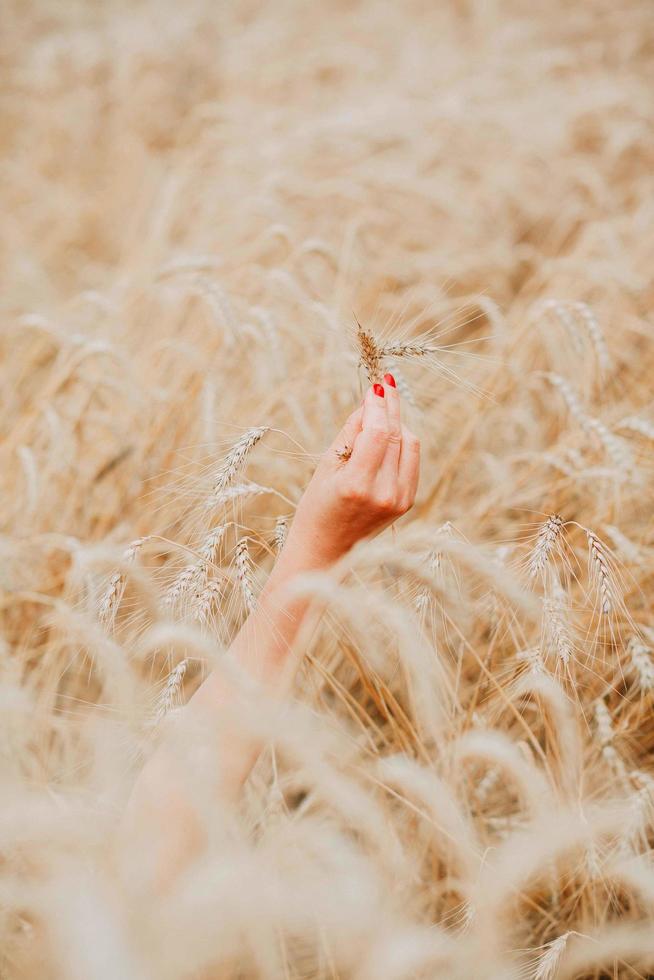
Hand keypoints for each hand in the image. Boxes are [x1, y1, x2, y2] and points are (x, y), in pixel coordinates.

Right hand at [284, 374, 420, 568]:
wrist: (326, 549)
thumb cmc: (318, 505)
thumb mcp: (326, 466)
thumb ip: (351, 432)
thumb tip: (371, 402)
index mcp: (357, 485)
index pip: (377, 433)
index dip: (378, 406)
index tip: (376, 385)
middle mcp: (384, 493)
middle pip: (396, 435)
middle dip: (390, 408)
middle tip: (384, 386)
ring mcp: (400, 499)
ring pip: (409, 444)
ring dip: (397, 423)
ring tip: (381, 412)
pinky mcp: (408, 501)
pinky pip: (412, 459)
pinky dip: (402, 442)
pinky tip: (388, 434)